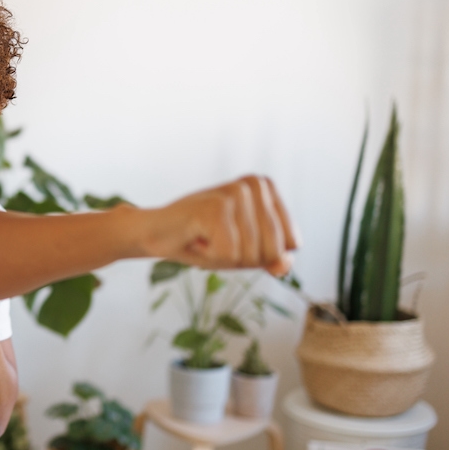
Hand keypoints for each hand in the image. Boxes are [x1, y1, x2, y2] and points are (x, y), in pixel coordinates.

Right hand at [148, 175, 297, 275]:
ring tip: (205, 238)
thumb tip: (284, 266)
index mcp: (266, 187)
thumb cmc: (203, 239)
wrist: (156, 232)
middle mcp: (254, 184)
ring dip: (223, 257)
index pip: (292, 243)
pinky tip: (196, 239)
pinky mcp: (216, 207)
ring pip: (251, 255)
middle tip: (216, 240)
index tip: (234, 239)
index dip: (262, 254)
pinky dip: (210, 257)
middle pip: (273, 250)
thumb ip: (273, 257)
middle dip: (243, 258)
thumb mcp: (246, 251)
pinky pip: (229, 255)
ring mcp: (235, 193)